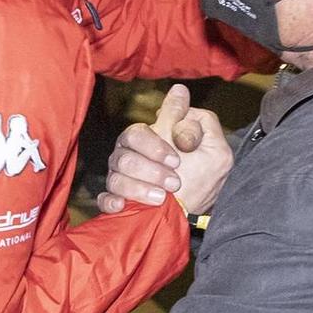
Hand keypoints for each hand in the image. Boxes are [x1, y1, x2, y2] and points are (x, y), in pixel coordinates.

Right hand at [97, 83, 230, 215]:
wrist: (191, 221)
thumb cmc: (200, 185)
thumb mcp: (208, 151)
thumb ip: (191, 121)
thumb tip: (180, 90)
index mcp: (148, 142)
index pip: (137, 132)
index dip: (155, 144)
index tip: (176, 160)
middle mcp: (130, 158)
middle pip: (124, 154)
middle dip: (150, 168)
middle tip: (173, 181)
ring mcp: (121, 181)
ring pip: (115, 177)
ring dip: (139, 187)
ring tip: (160, 197)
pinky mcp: (116, 203)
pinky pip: (104, 199)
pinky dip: (113, 203)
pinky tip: (124, 207)